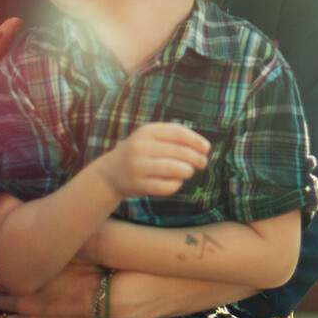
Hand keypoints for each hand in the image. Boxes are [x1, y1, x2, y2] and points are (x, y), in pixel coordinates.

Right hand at [91, 121, 209, 198]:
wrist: (110, 173)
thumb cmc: (140, 153)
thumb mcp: (151, 138)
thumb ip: (174, 137)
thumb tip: (204, 147)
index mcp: (147, 131)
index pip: (178, 133)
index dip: (196, 141)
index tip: (207, 149)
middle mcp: (140, 146)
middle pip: (178, 151)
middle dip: (196, 158)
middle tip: (202, 163)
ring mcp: (138, 166)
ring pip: (173, 169)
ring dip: (187, 171)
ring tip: (189, 171)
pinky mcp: (138, 185)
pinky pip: (165, 186)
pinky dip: (176, 185)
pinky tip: (176, 182)